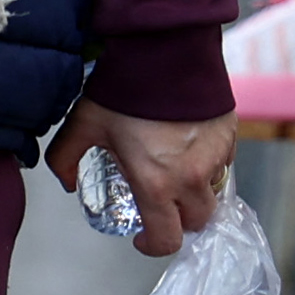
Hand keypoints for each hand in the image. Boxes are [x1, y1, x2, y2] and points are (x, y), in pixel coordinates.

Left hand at [47, 99, 235, 259]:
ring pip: (213, 193)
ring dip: (196, 192)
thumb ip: (65, 157)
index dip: (153, 245)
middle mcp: (191, 178)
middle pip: (196, 221)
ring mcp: (216, 157)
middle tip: (160, 205)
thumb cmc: (123, 89)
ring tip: (175, 173)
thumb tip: (66, 182)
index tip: (142, 237)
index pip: (166, 239)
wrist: (164, 49)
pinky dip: (209, 164)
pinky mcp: (230, 136)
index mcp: (156, 184)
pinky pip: (224, 163)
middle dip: (178, 220)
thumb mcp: (83, 123)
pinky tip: (189, 147)